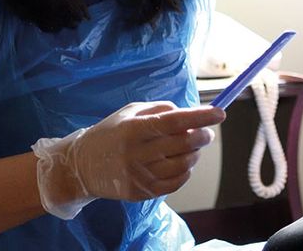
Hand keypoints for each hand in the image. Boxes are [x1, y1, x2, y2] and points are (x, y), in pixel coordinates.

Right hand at [33, 101, 225, 218]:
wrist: (82, 166)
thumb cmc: (111, 133)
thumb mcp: (131, 112)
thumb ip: (161, 109)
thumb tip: (191, 114)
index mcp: (133, 130)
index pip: (174, 122)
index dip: (200, 116)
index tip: (220, 112)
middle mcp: (136, 154)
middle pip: (183, 144)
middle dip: (203, 135)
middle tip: (205, 132)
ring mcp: (139, 176)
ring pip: (184, 164)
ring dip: (195, 153)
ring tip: (190, 147)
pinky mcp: (141, 193)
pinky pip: (176, 183)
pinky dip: (186, 171)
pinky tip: (181, 162)